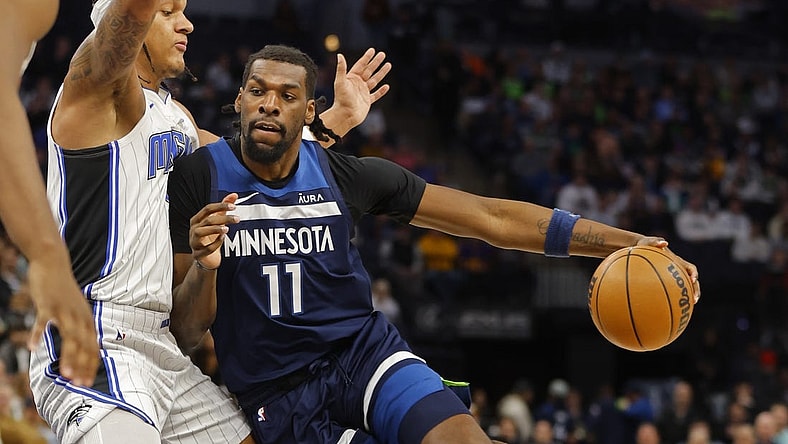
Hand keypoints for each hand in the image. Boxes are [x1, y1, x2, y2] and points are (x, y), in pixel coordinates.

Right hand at [27, 253, 97, 386]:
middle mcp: (79, 316)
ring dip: (68, 356)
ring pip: (69, 336)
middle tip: (79, 384)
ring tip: (65, 374)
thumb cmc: (64, 291)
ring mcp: (64, 310)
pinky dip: (38, 334)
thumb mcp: (76, 311)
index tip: (87, 383)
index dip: (90, 365)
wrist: (53, 264)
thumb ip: (78, 328)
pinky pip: (42, 321)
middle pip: (84, 345)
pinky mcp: (47, 304)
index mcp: (87, 320)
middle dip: (82, 366)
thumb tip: (80, 348)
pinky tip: (32, 348)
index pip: (93, 347)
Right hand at [189, 193, 238, 269]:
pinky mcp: (197, 254)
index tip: (234, 207)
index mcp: (197, 220)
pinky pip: (205, 249)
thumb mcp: (218, 221)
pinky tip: (222, 239)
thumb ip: (224, 208)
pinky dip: (215, 244)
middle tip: (237, 219)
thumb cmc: (210, 238)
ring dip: (215, 229)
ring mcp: (194, 242)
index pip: (207, 209)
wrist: (207, 258)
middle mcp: (193, 230)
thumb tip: (234, 195)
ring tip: (227, 229)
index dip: (220, 206)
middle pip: (207, 220)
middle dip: (223, 218)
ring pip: (201, 232)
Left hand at [332, 48, 391, 128]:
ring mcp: (363, 92)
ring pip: (375, 80)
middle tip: (383, 54)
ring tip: (388, 65)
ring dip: (381, 73)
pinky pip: (376, 94)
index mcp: (352, 78)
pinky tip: (386, 86)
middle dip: (376, 62)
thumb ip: (341, 69)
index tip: (372, 50)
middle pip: (369, 70)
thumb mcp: (341, 82)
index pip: (361, 65)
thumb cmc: (341, 99)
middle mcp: (358, 84)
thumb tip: (339, 55)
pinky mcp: (367, 101)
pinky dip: (381, 91)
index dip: (367, 57)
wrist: (345, 115)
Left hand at [636, 237, 700, 302]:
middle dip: (695, 290)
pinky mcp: (666, 281)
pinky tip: (666, 308)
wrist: (639, 248)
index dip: (693, 274)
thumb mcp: (648, 242)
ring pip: (684, 287)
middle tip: (694, 299)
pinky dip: (672, 299)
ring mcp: (673, 276)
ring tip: (686, 308)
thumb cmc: (644, 244)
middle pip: (692, 281)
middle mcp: (678, 269)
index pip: (690, 268)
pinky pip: (671, 290)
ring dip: (687, 297)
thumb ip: (655, 241)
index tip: (692, 280)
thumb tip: (664, 243)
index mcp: (677, 261)